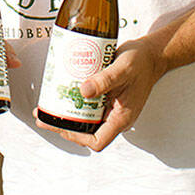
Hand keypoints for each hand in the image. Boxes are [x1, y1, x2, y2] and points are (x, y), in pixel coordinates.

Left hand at [33, 33, 166, 150]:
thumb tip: (83, 91)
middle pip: (86, 132)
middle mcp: (115, 117)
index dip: (76, 137)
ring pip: (85, 119)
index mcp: (121, 118)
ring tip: (48, 104)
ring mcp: (111, 108)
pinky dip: (74, 102)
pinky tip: (62, 92)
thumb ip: (105, 80)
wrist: (150, 54)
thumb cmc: (141, 62)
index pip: (97, 140)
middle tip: (44, 115)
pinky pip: (88, 106)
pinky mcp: (107, 98)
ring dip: (67, 114)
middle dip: (64, 126)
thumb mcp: (123, 69)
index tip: (59, 125)